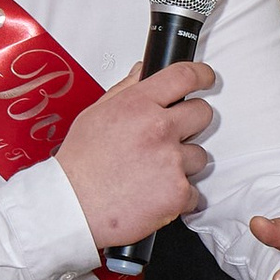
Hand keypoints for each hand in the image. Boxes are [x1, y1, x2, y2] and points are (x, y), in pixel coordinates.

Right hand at [55, 61, 215, 251]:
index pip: (183, 76)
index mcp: (138, 105)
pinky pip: (194, 192)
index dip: (201, 75)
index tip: (206, 78)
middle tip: (171, 138)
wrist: (72, 206)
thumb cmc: (79, 165)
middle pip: (202, 113)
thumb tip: (143, 73)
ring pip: (199, 155)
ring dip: (183, 164)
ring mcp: (171, 161)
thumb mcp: (94, 114)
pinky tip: (154, 195)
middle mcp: (158, 128)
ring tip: (152, 174)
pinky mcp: (178, 192)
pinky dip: (179, 197)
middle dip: (191, 124)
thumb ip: (125, 90)